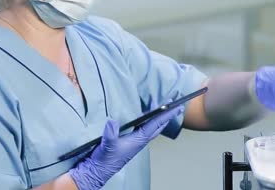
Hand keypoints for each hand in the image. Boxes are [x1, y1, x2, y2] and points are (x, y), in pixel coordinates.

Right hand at [69, 104, 183, 189]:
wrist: (99, 170)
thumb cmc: (106, 158)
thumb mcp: (108, 143)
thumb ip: (111, 132)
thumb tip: (113, 121)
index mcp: (139, 139)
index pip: (155, 124)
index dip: (165, 115)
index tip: (175, 107)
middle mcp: (140, 140)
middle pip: (158, 126)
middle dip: (166, 116)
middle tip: (174, 105)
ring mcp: (135, 141)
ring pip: (152, 127)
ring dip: (157, 118)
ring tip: (161, 108)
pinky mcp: (130, 141)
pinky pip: (143, 129)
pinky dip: (147, 121)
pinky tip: (145, 116)